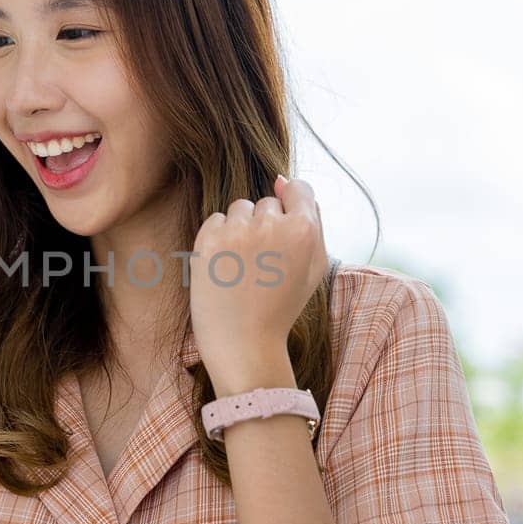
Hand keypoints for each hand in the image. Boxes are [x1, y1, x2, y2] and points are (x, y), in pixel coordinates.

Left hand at [188, 174, 328, 389]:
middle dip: (266, 226)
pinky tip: (225, 267)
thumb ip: (311, 219)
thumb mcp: (314, 267)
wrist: (244, 343)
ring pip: (240, 208)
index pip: (299, 189)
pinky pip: (215, 220)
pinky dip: (218, 239)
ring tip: (243, 267)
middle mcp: (271, 224)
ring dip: (241, 230)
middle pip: (267, 203)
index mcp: (304, 230)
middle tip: (263, 266)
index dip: (291, 208)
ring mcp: (237, 230)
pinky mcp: (208, 239)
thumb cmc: (281, 307)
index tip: (282, 230)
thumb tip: (283, 180)